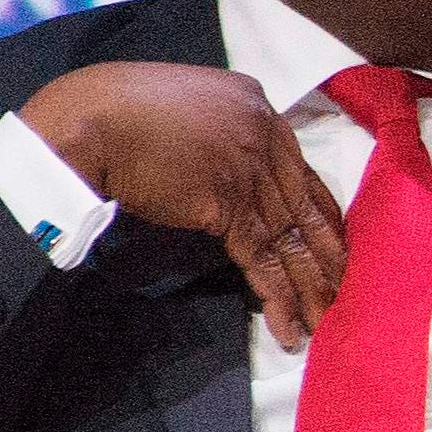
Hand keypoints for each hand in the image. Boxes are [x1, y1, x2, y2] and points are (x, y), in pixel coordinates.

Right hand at [18, 63, 348, 349]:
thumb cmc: (116, 109)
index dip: (322, 215)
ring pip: (289, 240)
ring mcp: (247, 170)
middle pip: (303, 209)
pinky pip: (262, 259)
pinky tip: (290, 327)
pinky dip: (276, 296)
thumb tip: (225, 169)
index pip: (301, 171)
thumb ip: (218, 133)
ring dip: (309, 288)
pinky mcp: (224, 206)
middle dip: (327, 258)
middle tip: (347, 293)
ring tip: (326, 323)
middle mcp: (262, 135)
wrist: (84, 121)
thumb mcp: (185, 106)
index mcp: (256, 105)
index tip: (337, 246)